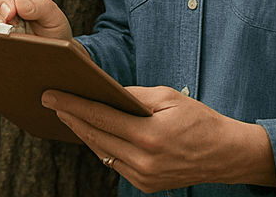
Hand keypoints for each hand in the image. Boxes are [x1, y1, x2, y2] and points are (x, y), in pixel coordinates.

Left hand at [41, 86, 275, 191]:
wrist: (226, 155)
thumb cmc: (198, 119)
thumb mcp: (166, 97)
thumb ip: (132, 95)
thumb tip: (103, 90)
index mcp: (149, 136)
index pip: (100, 117)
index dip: (72, 104)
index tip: (51, 94)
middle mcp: (144, 161)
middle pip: (95, 136)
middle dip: (70, 116)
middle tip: (49, 100)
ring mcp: (145, 177)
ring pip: (102, 151)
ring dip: (82, 132)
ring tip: (65, 113)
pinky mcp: (147, 186)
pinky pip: (114, 163)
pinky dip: (100, 146)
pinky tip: (89, 131)